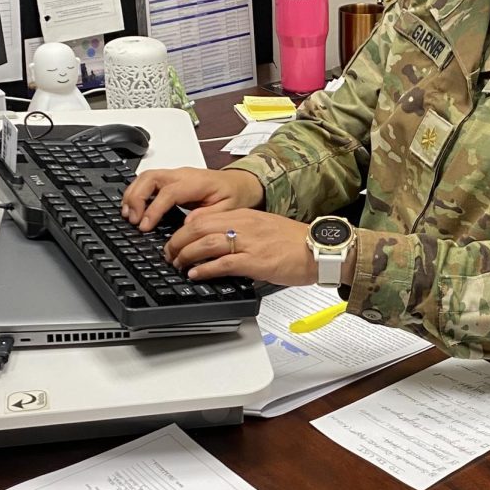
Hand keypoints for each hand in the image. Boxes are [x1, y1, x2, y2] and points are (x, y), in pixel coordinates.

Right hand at [121, 167, 262, 230]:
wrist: (241, 183)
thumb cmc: (235, 194)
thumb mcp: (229, 209)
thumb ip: (209, 216)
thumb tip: (188, 224)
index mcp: (197, 182)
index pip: (169, 192)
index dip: (154, 209)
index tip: (145, 226)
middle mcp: (183, 174)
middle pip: (151, 177)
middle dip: (137, 197)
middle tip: (132, 220)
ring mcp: (176, 175)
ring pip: (146, 176)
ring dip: (133, 194)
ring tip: (128, 215)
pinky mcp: (171, 179)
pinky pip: (148, 181)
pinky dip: (136, 192)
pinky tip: (133, 208)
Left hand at [165, 208, 316, 286]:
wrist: (320, 249)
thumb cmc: (296, 242)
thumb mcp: (265, 229)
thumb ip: (243, 232)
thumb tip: (220, 245)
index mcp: (246, 215)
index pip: (205, 215)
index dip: (184, 228)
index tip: (176, 239)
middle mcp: (245, 225)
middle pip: (199, 227)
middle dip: (178, 241)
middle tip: (170, 254)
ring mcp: (249, 242)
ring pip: (206, 243)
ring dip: (186, 255)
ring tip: (178, 265)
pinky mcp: (256, 260)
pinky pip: (223, 262)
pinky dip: (205, 268)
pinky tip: (195, 274)